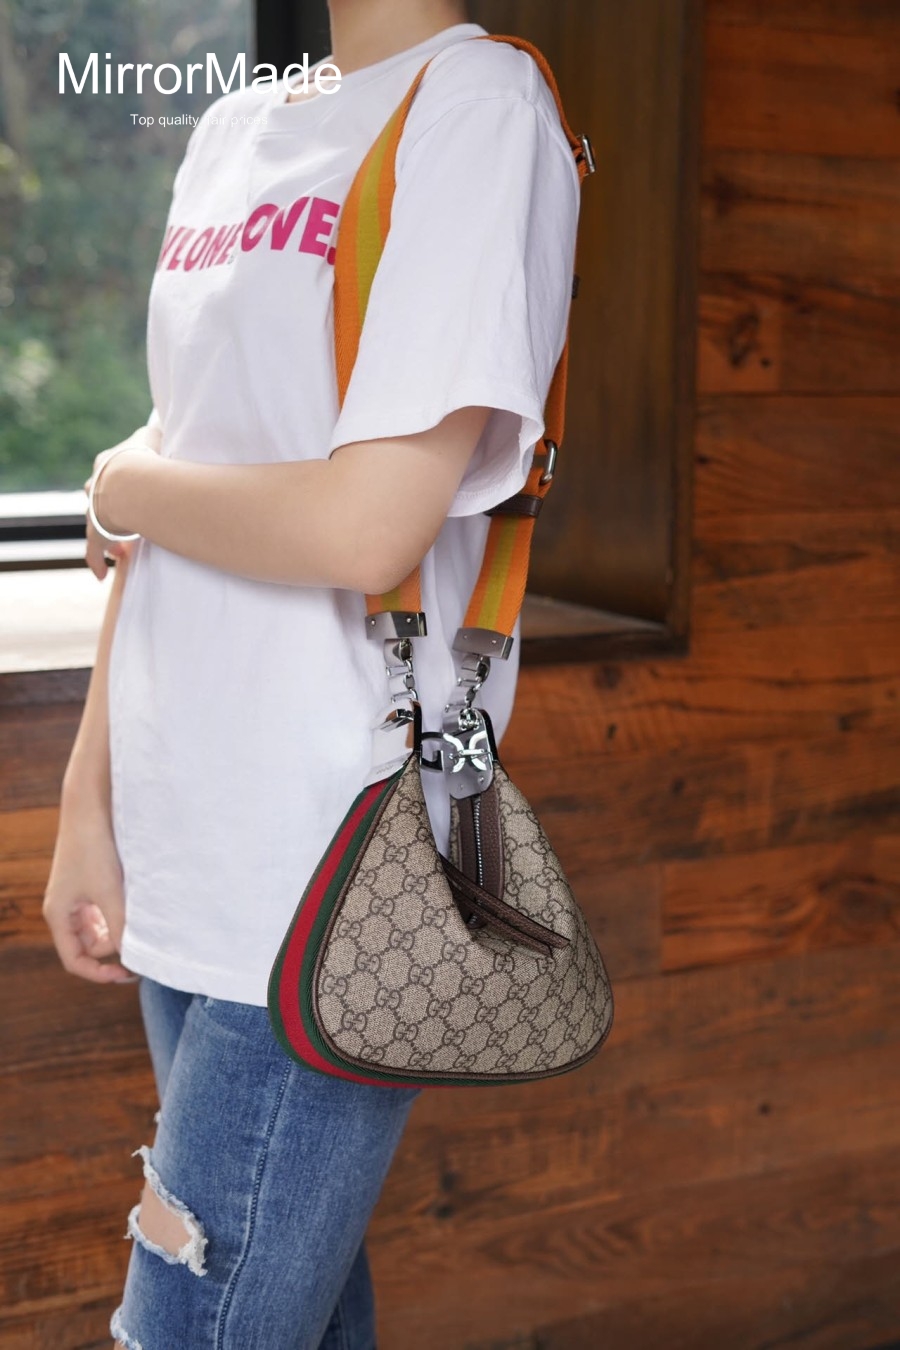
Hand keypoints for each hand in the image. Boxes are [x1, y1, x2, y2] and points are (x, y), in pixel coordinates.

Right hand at [42, 796, 136, 983]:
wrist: (92, 808)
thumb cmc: (96, 849)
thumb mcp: (110, 892)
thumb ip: (119, 927)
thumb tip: (128, 957)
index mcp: (58, 915)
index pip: (75, 961)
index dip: (99, 973)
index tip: (128, 974)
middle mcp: (63, 909)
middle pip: (88, 947)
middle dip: (112, 948)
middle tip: (142, 945)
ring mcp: (75, 896)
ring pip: (97, 930)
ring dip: (117, 930)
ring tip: (138, 920)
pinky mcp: (88, 884)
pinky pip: (103, 912)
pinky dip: (118, 913)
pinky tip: (134, 904)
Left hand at [84, 425, 162, 580]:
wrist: (132, 482)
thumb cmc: (146, 458)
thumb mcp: (155, 435)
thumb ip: (159, 435)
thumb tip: (169, 431)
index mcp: (107, 463)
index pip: (110, 470)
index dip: (122, 478)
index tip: (134, 486)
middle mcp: (95, 486)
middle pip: (99, 496)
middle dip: (110, 505)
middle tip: (125, 516)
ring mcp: (94, 511)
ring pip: (96, 523)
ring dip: (108, 531)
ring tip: (121, 547)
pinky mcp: (97, 534)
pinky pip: (94, 551)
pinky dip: (96, 561)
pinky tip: (101, 575)